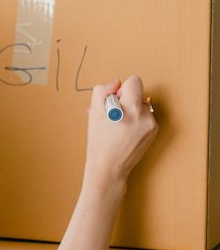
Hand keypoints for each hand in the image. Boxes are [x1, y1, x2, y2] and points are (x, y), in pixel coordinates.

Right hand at [83, 76, 157, 194]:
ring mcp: (152, 125)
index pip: (134, 81)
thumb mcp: (94, 112)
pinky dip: (135, 121)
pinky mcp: (154, 133)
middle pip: (137, 94)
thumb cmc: (99, 140)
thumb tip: (117, 83)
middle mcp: (146, 116)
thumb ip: (103, 91)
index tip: (114, 102)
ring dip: (130, 111)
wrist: (108, 168)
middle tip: (113, 116)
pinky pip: (145, 117)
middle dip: (125, 100)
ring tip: (118, 127)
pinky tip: (125, 133)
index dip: (121, 89)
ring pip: (141, 106)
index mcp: (131, 109)